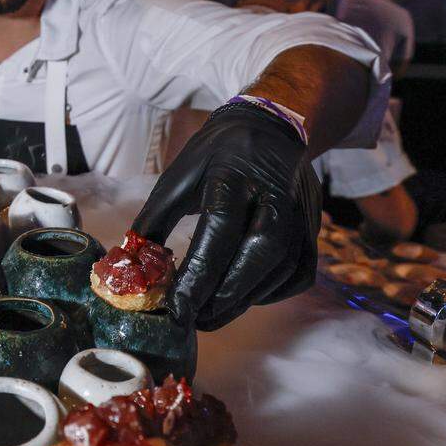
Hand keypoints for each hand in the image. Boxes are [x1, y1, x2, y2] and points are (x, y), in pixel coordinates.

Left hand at [132, 103, 320, 329]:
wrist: (272, 128)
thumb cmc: (217, 154)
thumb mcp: (179, 174)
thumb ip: (155, 218)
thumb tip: (131, 263)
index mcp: (235, 174)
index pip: (219, 229)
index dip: (198, 273)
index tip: (177, 305)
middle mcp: (275, 194)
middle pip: (261, 252)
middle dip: (227, 293)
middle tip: (195, 318)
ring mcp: (301, 212)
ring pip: (282, 268)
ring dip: (245, 298)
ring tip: (211, 314)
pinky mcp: (313, 228)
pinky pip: (299, 272)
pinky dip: (272, 293)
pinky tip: (243, 296)